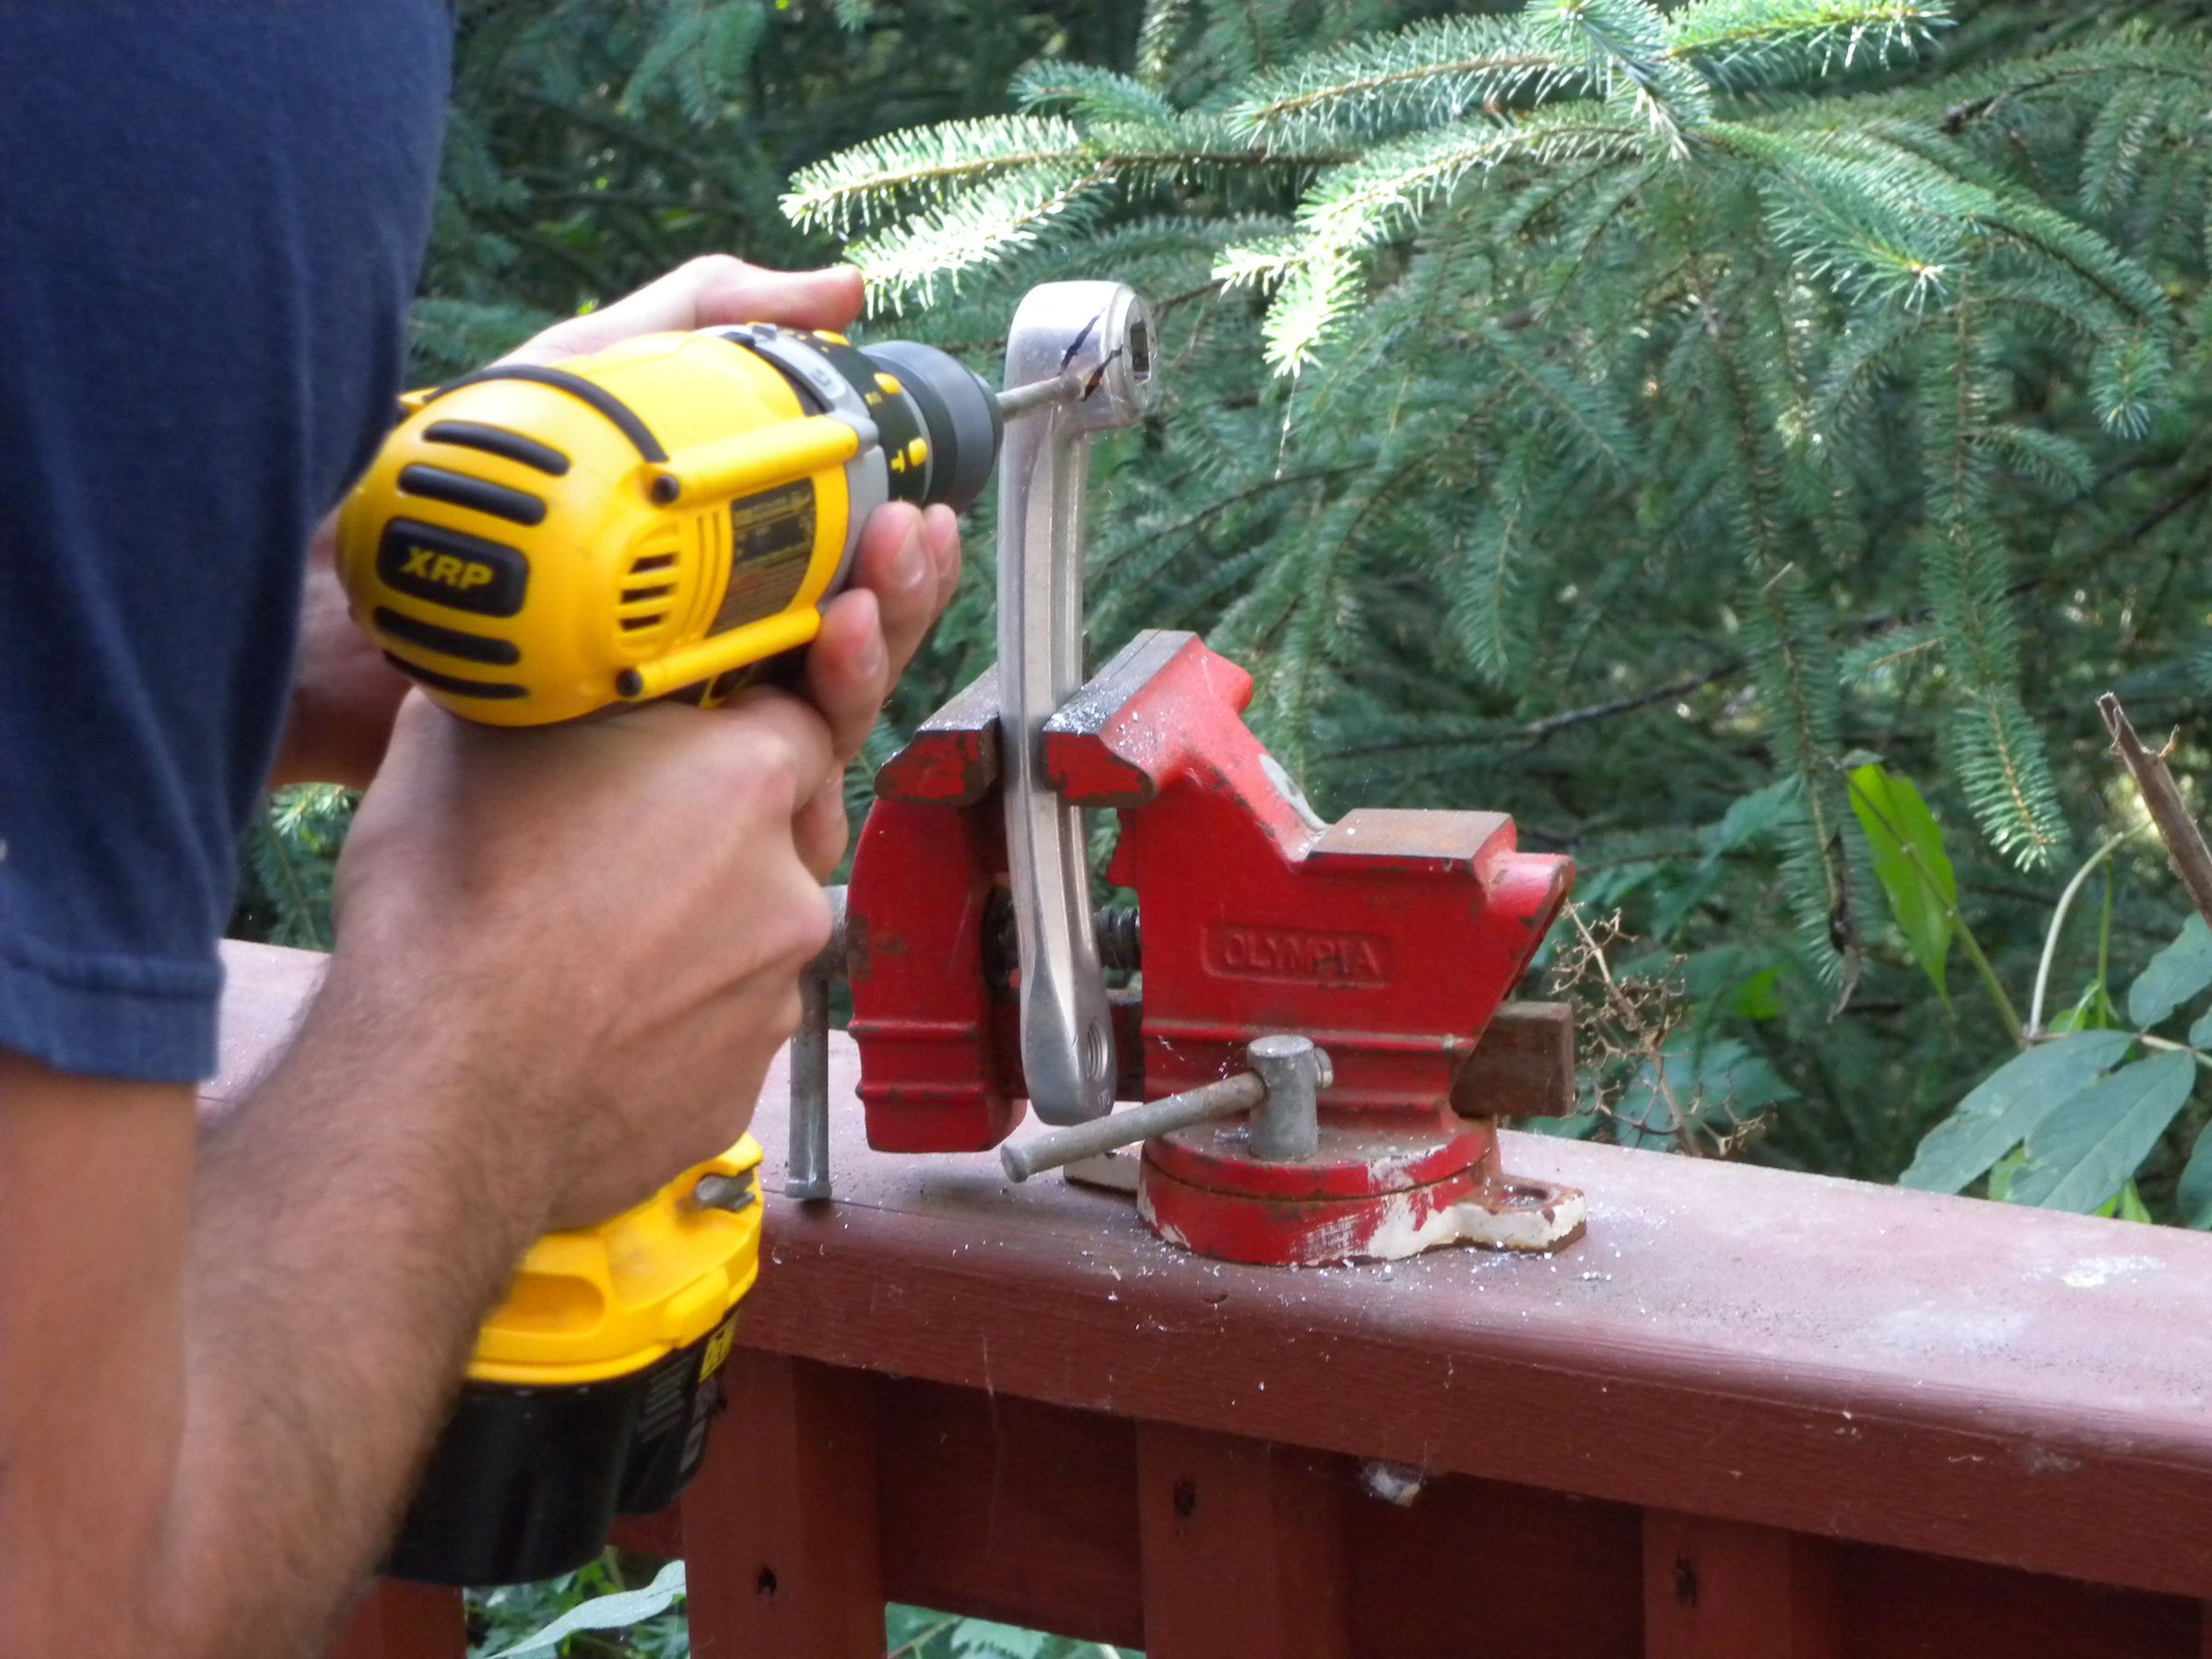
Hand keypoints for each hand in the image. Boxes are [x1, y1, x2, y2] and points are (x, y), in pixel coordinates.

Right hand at [328, 687, 836, 1230]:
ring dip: (691, 931)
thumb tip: (531, 662)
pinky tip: (589, 1021)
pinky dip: (672, 1018)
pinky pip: (719, 1026)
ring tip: (581, 948)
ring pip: (748, 937)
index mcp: (745, 778)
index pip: (795, 717)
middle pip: (778, 835)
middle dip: (714, 832)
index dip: (733, 727)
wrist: (436, 1103)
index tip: (678, 745)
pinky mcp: (746, 1083)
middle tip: (614, 847)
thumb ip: (540, 687)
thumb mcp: (463, 740)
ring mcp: (775, 997)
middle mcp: (789, 887)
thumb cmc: (449, 911)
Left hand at [503, 256, 963, 875]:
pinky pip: (735, 807)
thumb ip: (705, 319)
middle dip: (899, 610)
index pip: (844, 586)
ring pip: (809, 731)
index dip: (899, 565)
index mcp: (715, 580)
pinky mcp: (628, 800)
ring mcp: (669, 735)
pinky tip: (808, 719)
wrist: (316, 591)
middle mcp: (707, 662)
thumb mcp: (586, 370)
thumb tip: (844, 294)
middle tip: (910, 551)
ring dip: (858, 673)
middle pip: (845, 660)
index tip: (923, 519)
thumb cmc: (444, 478)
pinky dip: (792, 777)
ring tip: (860, 616)